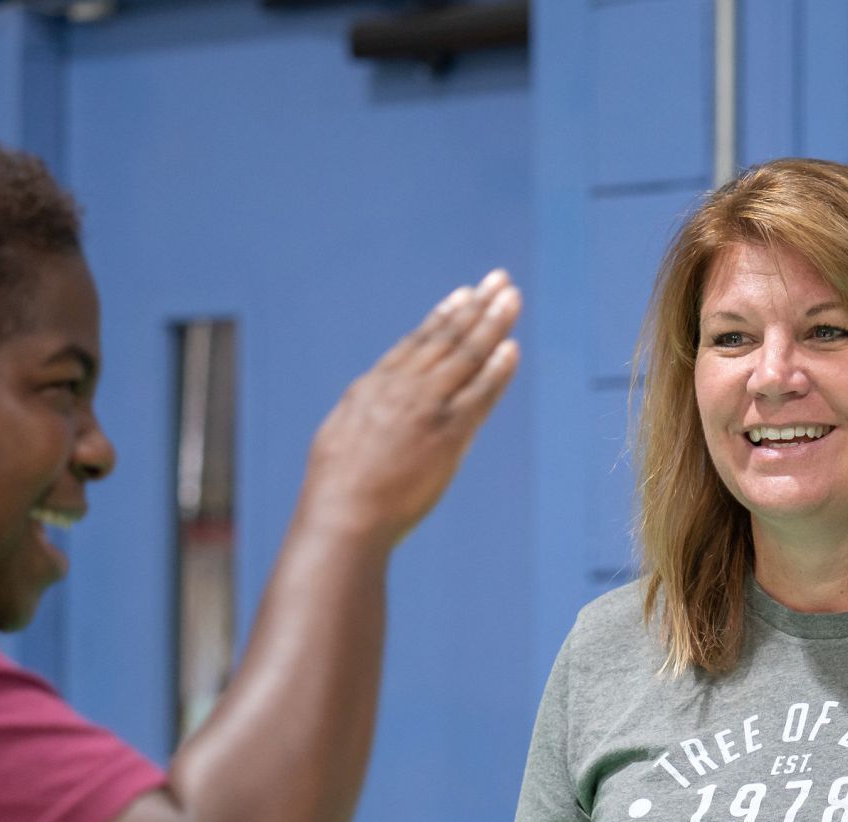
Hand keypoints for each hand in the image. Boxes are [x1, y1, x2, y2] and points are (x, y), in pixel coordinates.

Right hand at [300, 270, 521, 547]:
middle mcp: (402, 389)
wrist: (342, 516)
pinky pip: (479, 395)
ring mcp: (427, 410)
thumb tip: (368, 403)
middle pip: (447, 338)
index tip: (463, 295)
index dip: (443, 316)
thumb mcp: (340, 435)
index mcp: (373, 386)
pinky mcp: (447, 436)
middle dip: (476, 306)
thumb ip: (362, 413)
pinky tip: (512, 348)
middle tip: (499, 280)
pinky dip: (497, 370)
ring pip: (466, 356)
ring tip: (512, 298)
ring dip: (493, 324)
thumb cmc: (335, 488)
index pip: (416, 343)